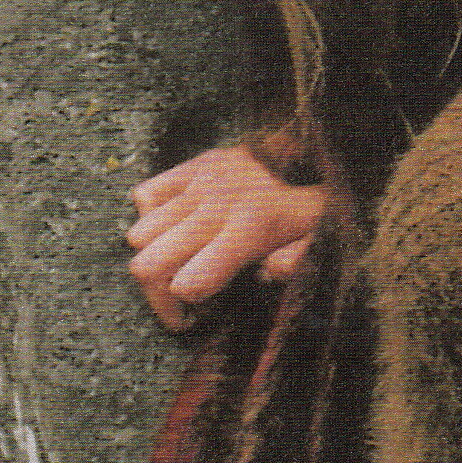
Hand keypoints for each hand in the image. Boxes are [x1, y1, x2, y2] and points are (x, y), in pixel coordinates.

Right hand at [126, 145, 331, 331]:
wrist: (313, 144)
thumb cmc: (316, 197)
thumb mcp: (322, 234)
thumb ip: (297, 259)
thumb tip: (270, 273)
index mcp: (249, 229)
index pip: (189, 281)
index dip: (183, 307)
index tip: (193, 318)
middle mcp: (216, 207)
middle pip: (150, 264)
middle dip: (156, 296)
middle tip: (175, 307)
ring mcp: (199, 183)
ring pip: (140, 233)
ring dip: (152, 256)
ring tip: (175, 265)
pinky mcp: (193, 165)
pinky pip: (146, 194)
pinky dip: (149, 216)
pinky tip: (173, 228)